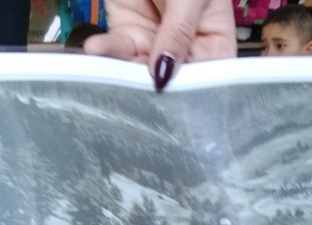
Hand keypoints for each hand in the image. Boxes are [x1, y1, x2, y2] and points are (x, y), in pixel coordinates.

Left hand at [84, 0, 236, 88]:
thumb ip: (178, 35)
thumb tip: (163, 76)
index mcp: (215, 42)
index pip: (209, 80)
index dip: (193, 95)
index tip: (174, 103)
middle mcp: (185, 50)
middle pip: (170, 82)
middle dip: (151, 89)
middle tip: (135, 95)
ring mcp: (154, 44)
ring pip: (139, 71)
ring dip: (122, 73)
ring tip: (109, 73)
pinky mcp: (127, 35)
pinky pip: (116, 51)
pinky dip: (105, 52)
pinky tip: (96, 49)